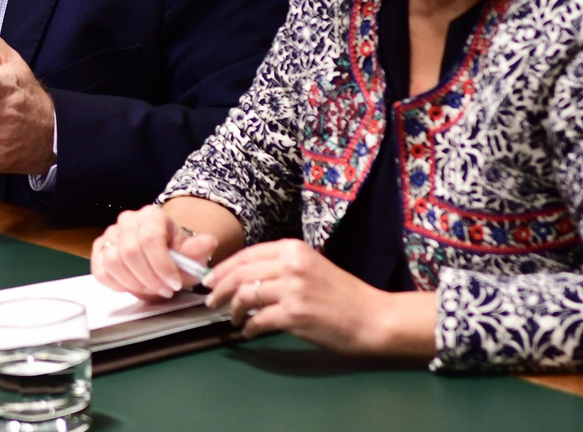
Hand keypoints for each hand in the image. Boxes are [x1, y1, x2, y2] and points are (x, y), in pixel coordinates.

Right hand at [91, 204, 218, 300]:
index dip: (162, 265)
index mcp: (152, 216)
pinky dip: (116, 284)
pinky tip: (132, 287)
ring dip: (133, 283)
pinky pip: (100, 271)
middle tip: (165, 291)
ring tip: (150, 290)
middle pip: (130, 251)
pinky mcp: (99, 250)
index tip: (175, 284)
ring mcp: (110, 235)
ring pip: (113, 261)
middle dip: (149, 278)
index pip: (150, 238)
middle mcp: (127, 221)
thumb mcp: (192, 253)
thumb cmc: (177, 253)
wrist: (162, 253)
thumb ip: (199, 249)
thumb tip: (209, 242)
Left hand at [203, 239, 435, 356]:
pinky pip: (259, 321)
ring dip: (232, 310)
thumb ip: (281, 267)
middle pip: (240, 274)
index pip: (246, 255)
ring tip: (232, 319)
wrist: (373, 317)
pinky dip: (249, 328)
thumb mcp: (311, 267)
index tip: (210, 280)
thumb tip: (246, 278)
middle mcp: (290, 264)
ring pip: (245, 296)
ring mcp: (292, 289)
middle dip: (219, 289)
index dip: (223, 268)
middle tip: (210, 302)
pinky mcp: (294, 314)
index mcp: (293, 249)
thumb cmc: (343, 295)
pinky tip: (249, 333)